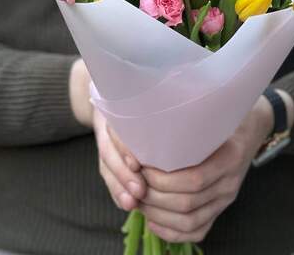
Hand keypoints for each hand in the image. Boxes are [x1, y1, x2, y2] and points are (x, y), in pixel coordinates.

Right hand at [70, 59, 146, 210]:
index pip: (114, 128)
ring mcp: (104, 139)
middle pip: (108, 152)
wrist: (110, 91)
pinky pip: (108, 176)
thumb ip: (161, 98)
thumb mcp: (143, 89)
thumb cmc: (138, 92)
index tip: (136, 163)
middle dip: (123, 174)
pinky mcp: (107, 155)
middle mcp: (106, 123)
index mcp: (115, 105)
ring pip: (106, 167)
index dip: (124, 147)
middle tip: (139, 190)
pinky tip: (129, 204)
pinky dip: (117, 191)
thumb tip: (189, 106)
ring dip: (119, 186)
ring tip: (133, 202)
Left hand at [139, 95, 273, 242]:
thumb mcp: (213, 116)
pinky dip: (172, 232)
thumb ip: (190, 125)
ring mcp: (227, 198)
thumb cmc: (226, 117)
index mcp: (230, 157)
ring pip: (190, 221)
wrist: (253, 128)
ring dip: (158, 215)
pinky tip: (153, 221)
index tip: (141, 167)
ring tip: (139, 201)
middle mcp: (230, 182)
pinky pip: (198, 231)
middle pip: (187, 203)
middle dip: (154, 197)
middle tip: (133, 184)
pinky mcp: (221, 207)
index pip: (193, 180)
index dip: (162, 179)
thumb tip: (150, 129)